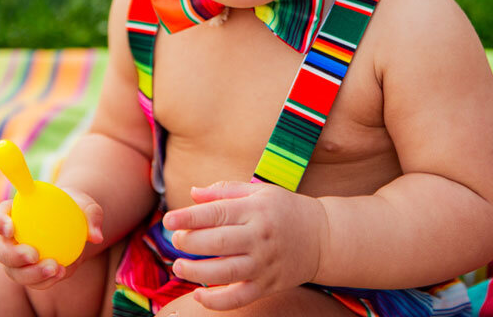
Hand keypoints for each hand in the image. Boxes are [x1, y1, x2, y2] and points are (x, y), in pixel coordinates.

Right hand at [0, 190, 102, 289]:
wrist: (77, 228)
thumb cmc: (76, 210)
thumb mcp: (86, 206)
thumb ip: (91, 215)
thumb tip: (96, 236)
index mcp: (17, 214)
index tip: (11, 228)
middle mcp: (11, 239)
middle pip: (1, 250)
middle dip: (13, 255)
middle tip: (34, 255)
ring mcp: (17, 260)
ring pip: (14, 271)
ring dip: (31, 274)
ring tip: (55, 268)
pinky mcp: (29, 274)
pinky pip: (33, 282)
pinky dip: (46, 281)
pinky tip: (61, 273)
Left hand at [163, 181, 325, 309]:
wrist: (323, 236)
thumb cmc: (286, 210)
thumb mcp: (260, 192)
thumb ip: (226, 191)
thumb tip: (193, 193)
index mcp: (257, 209)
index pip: (217, 212)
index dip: (189, 217)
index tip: (168, 220)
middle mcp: (260, 236)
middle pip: (216, 242)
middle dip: (189, 242)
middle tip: (177, 240)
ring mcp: (264, 262)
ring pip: (223, 272)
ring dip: (195, 271)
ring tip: (180, 266)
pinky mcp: (267, 284)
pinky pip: (237, 298)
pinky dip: (215, 301)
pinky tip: (199, 295)